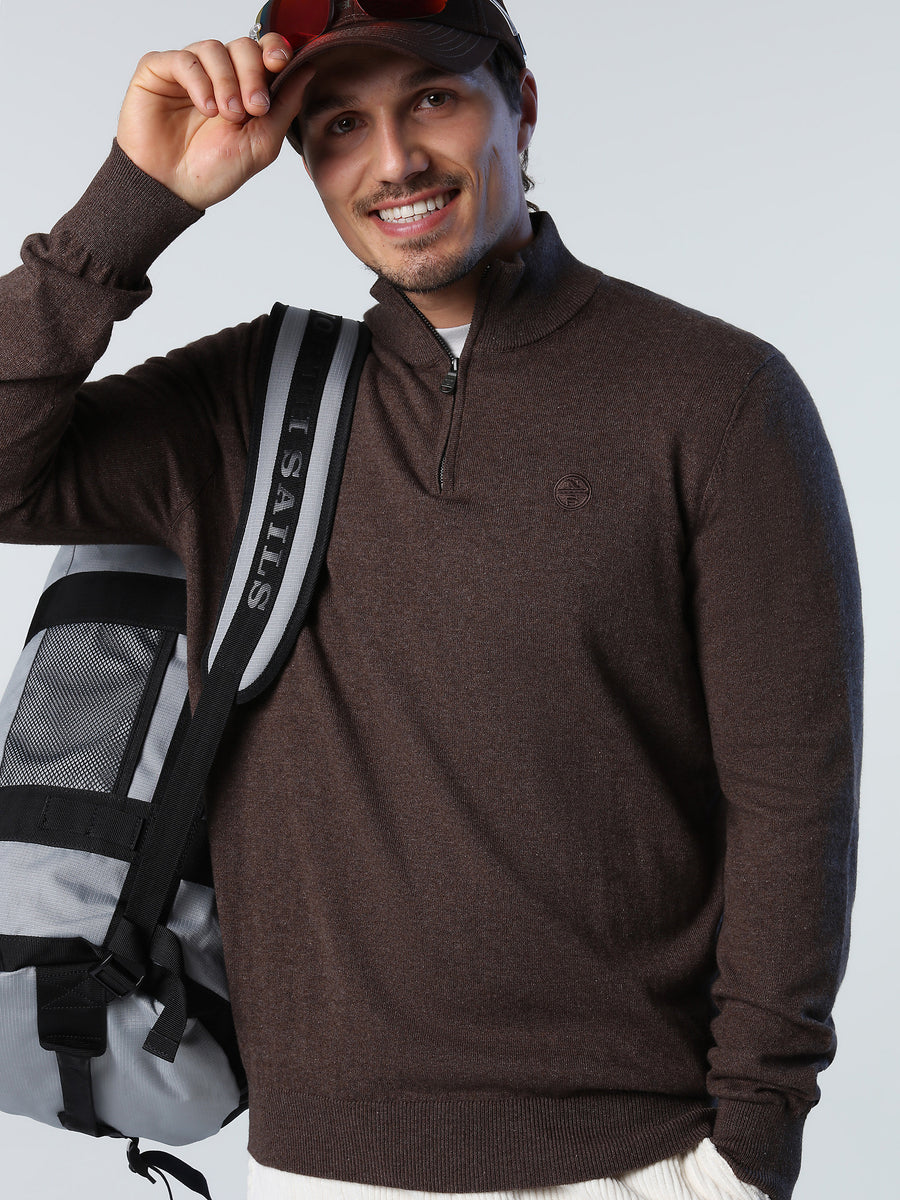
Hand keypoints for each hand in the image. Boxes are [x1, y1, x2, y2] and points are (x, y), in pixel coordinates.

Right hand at [116, 34, 312, 208]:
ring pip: (214, 48)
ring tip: (226, 115)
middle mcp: (217, 75)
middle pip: (243, 46)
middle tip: (253, 109)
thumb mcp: (262, 142)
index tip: (279, 64)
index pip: (263, 51)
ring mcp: (188, 72)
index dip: (274, 49)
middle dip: (253, 74)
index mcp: (244, 88)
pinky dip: (199, 81)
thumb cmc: (215, 171)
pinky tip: (205, 108)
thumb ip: (286, 105)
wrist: (174, 190)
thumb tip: (308, 69)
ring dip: (227, 82)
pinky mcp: (159, 71)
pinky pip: (185, 59)